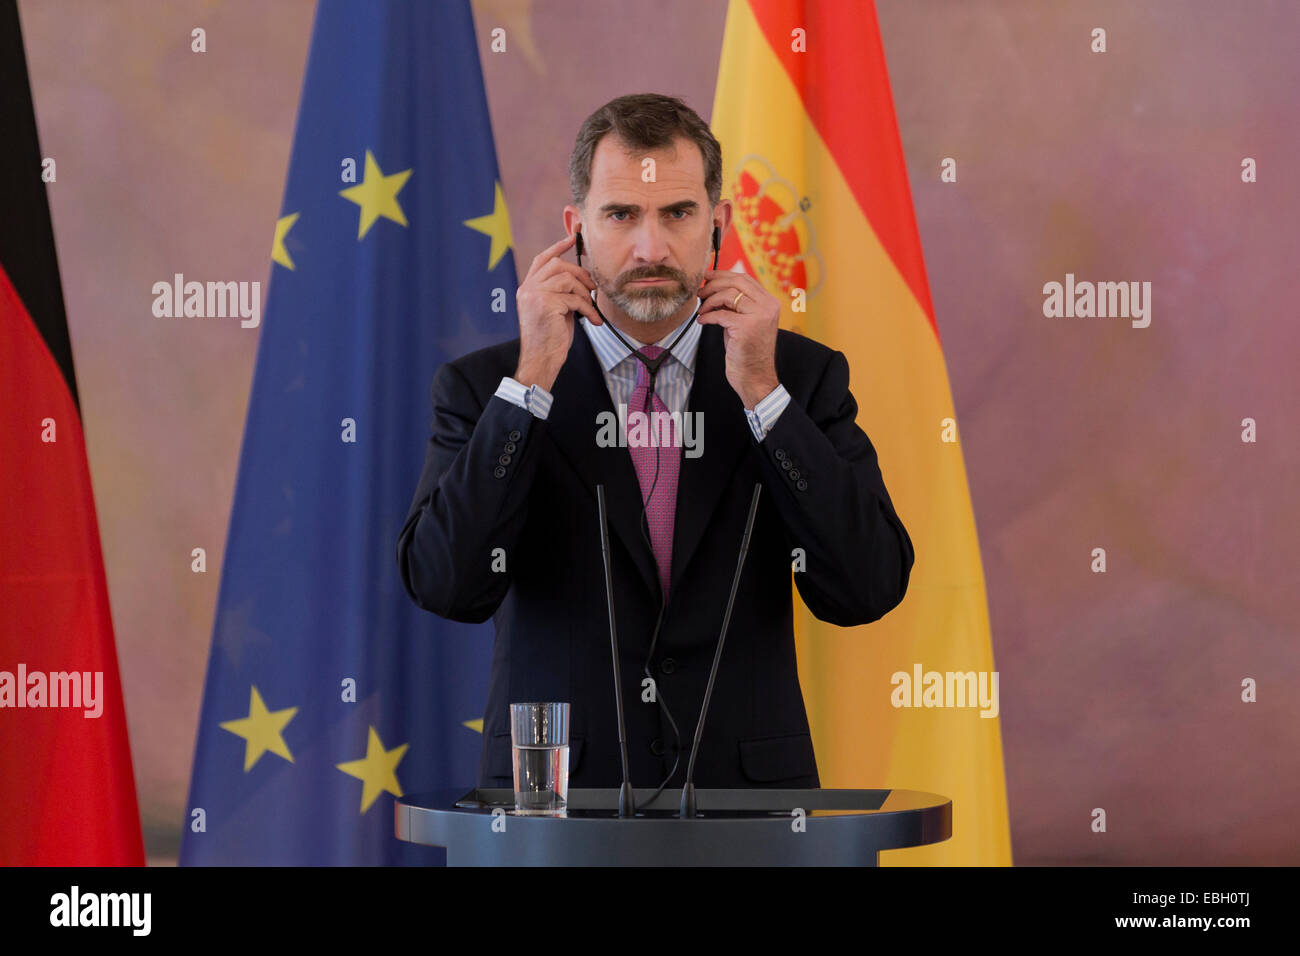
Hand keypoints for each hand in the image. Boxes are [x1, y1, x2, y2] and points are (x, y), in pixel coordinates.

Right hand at [513, 233, 600, 391]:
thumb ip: (559, 292)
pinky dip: (588, 309)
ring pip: (568, 280)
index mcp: (527, 288)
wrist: (540, 360)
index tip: (572, 237)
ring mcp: (535, 295)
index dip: (558, 246)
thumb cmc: (549, 339)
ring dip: (584, 294)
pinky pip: (575, 298)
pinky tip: (593, 320)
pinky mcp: (546, 305)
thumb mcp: (553, 310)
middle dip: (580, 274)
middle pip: (558, 265)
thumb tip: (581, 280)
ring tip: (590, 308)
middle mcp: (527, 289)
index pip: (542, 259)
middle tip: (592, 288)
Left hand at [695, 270, 779, 408]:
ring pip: (728, 295)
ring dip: (709, 301)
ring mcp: (759, 316)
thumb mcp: (744, 321)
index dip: (722, 275)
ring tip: (701, 310)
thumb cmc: (746, 351)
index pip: (744, 278)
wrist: (755, 377)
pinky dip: (707, 316)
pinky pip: (720, 314)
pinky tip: (702, 321)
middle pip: (736, 282)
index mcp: (769, 302)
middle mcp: (768, 306)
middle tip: (699, 292)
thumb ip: (737, 303)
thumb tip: (713, 286)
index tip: (706, 278)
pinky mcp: (746, 328)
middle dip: (713, 284)